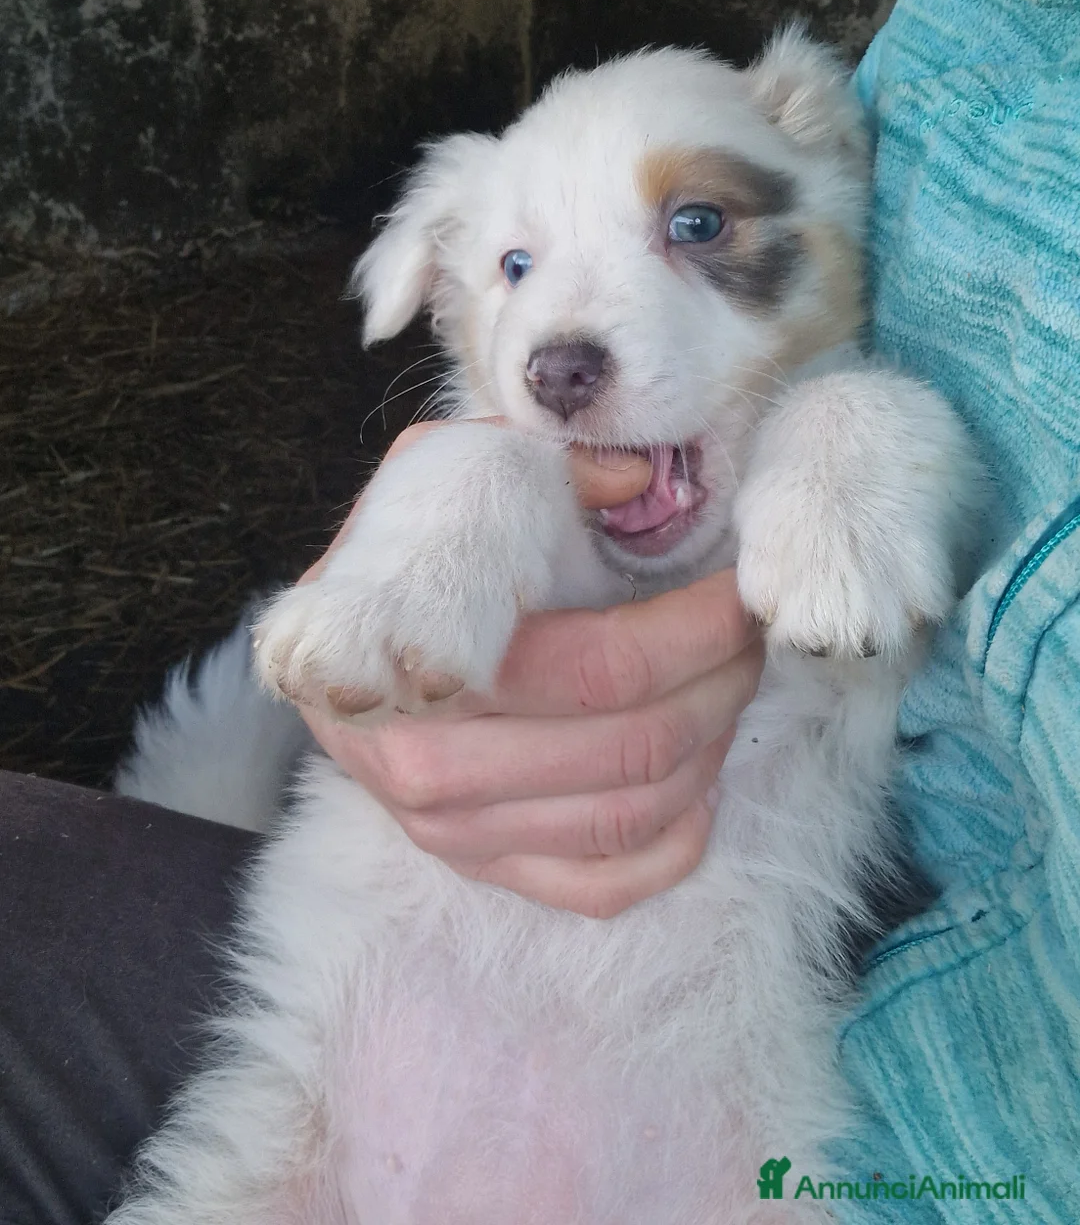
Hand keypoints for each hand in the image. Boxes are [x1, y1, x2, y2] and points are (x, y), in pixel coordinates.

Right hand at [297, 422, 762, 917]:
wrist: (334, 644)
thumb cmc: (408, 548)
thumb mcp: (461, 472)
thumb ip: (549, 465)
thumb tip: (640, 481)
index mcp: (431, 662)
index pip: (606, 670)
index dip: (699, 632)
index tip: (740, 590)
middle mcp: (434, 767)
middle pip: (633, 749)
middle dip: (721, 684)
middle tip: (750, 635)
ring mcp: (457, 833)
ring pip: (629, 817)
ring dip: (710, 749)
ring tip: (728, 685)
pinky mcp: (483, 870)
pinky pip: (603, 887)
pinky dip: (674, 842)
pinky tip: (698, 781)